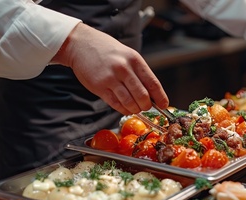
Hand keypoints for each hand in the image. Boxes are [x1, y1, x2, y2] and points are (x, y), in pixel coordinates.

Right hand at [52, 23, 167, 114]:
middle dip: (147, 106)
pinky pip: (115, 104)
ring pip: (129, 102)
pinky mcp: (99, 87)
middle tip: (146, 106)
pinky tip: (125, 107)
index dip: (160, 97)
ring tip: (135, 107)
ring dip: (135, 109)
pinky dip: (123, 109)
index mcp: (134, 60)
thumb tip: (152, 94)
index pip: (153, 83)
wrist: (81, 44)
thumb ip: (140, 73)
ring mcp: (110, 78)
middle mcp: (123, 69)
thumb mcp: (128, 55)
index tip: (164, 105)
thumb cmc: (108, 51)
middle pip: (142, 96)